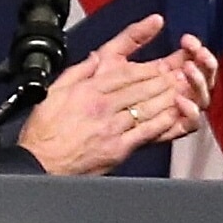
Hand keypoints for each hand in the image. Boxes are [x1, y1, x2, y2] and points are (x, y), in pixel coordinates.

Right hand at [18, 18, 212, 174]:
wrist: (40, 163)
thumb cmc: (45, 131)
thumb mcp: (54, 92)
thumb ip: (77, 73)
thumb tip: (94, 58)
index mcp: (87, 91)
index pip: (124, 74)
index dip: (146, 68)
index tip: (160, 66)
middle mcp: (102, 106)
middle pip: (140, 88)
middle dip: (163, 80)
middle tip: (179, 74)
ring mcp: (112, 127)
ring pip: (147, 107)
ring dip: (167, 98)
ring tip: (182, 91)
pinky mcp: (118, 148)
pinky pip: (146, 131)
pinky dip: (163, 122)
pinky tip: (173, 116)